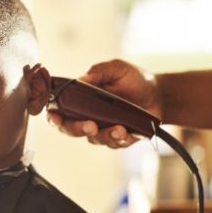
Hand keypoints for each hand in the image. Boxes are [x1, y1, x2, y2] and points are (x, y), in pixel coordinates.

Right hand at [47, 59, 161, 147]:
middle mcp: (87, 115)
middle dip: (77, 129)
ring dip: (105, 136)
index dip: (53, 116)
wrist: (158, 93)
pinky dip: (120, 140)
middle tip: (91, 125)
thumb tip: (81, 79)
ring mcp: (102, 128)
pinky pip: (114, 144)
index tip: (56, 118)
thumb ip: (98, 72)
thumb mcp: (116, 68)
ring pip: (94, 139)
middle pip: (71, 129)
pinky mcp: (118, 138)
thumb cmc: (133, 79)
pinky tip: (128, 133)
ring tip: (119, 129)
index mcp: (81, 98)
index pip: (59, 110)